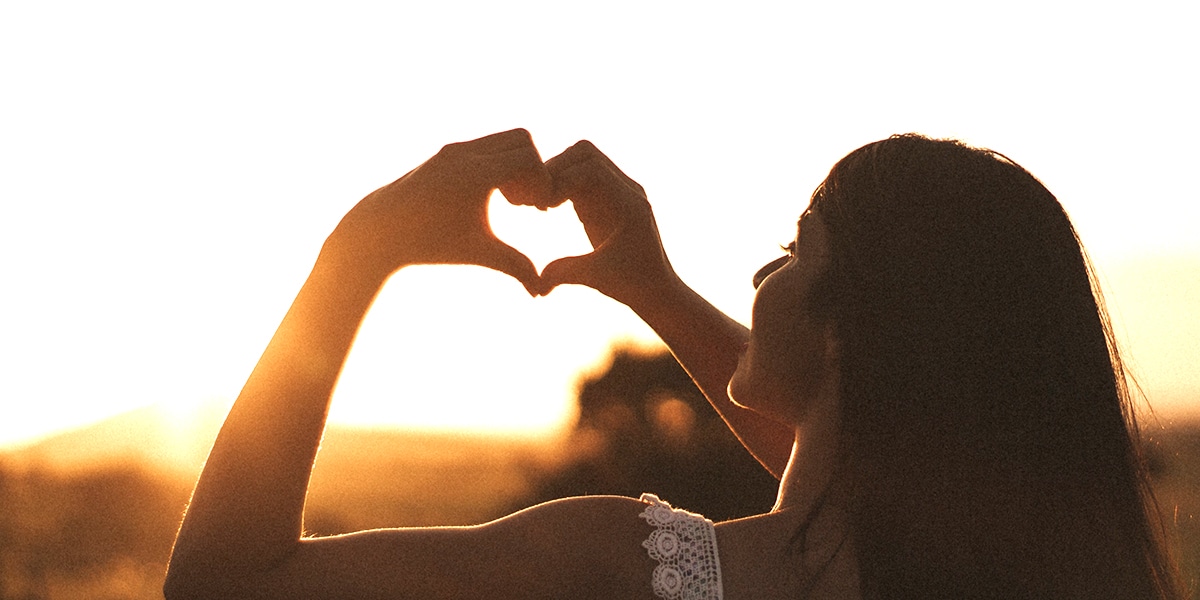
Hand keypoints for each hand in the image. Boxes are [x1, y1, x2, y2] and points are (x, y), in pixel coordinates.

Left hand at [326, 129, 557, 292]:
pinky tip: (489, 196)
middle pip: (522, 139)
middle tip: (527, 202)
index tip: (538, 209)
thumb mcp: (476, 254)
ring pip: (503, 139)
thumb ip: (514, 266)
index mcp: (475, 174)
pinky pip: (485, 146)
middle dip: (533, 168)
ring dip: (514, 164)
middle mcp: (464, 153)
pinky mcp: (445, 153)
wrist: (379, 232)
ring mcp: (453, 149)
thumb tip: (541, 292)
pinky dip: (496, 163)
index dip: (542, 182)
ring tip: (510, 201)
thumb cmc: (429, 244)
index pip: (529, 158)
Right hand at [537, 141, 677, 307]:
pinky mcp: (610, 196)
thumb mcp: (596, 279)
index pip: (590, 169)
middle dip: (555, 170)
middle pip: (585, 152)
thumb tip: (537, 285)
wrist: (657, 288)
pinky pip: (583, 174)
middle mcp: (628, 190)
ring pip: (583, 159)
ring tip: (543, 203)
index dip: (560, 180)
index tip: (543, 207)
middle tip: (538, 200)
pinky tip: (551, 207)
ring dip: (558, 174)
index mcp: (629, 204)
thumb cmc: (632, 285)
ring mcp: (620, 190)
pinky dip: (563, 183)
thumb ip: (566, 274)